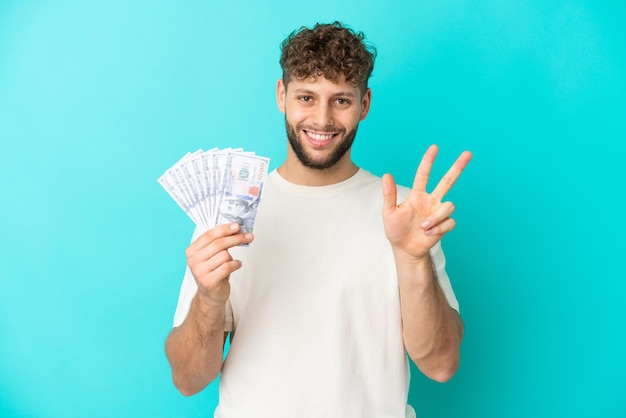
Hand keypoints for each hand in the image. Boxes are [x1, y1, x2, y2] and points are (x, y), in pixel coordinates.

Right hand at [185, 223, 252, 304]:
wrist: (210, 295)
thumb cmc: (213, 271)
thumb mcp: (211, 255)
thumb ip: (218, 241)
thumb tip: (235, 228)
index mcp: (192, 251)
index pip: (209, 235)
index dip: (224, 229)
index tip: (237, 226)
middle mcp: (193, 260)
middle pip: (219, 244)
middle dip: (236, 238)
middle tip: (248, 236)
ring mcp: (200, 272)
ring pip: (225, 255)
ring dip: (232, 258)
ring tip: (231, 263)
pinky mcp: (209, 281)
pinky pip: (228, 266)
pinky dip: (236, 264)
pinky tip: (236, 266)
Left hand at [382, 145, 471, 259]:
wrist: (405, 249)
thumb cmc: (396, 230)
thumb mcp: (389, 212)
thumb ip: (389, 194)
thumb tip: (386, 175)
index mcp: (417, 195)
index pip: (424, 174)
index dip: (429, 161)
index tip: (434, 148)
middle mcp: (431, 200)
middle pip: (448, 181)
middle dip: (458, 167)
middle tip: (468, 153)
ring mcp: (438, 212)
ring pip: (449, 206)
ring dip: (435, 217)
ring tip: (423, 226)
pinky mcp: (444, 225)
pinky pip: (449, 222)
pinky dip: (438, 228)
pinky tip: (428, 233)